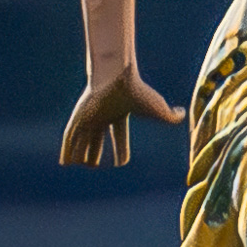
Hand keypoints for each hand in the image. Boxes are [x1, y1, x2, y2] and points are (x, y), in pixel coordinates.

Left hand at [59, 65, 185, 167]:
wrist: (119, 79)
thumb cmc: (138, 93)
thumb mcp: (159, 109)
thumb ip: (172, 115)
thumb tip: (181, 114)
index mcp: (119, 113)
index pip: (120, 134)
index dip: (122, 149)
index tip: (123, 162)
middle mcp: (103, 115)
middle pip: (97, 137)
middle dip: (96, 152)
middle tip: (94, 166)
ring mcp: (89, 116)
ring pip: (82, 139)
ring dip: (82, 154)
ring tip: (82, 167)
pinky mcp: (77, 117)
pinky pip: (69, 137)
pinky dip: (67, 150)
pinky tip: (65, 162)